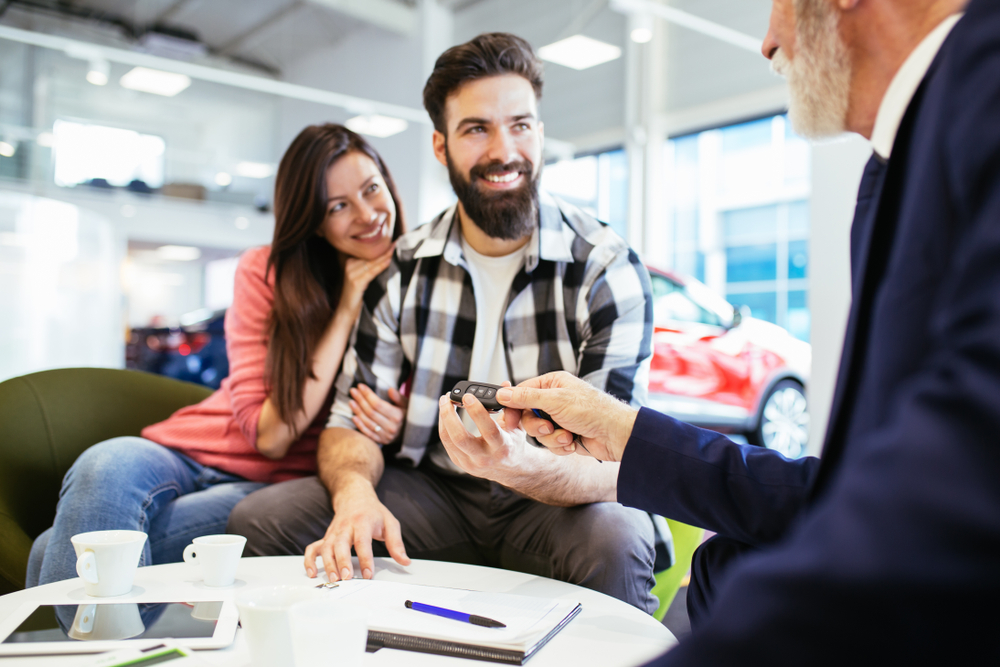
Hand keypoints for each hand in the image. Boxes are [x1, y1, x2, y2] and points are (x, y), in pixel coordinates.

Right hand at [302, 481, 409, 580]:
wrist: (355, 496)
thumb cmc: (373, 512)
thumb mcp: (390, 523)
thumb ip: (396, 544)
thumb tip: (405, 561)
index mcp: (363, 522)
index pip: (363, 542)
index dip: (365, 559)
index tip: (368, 574)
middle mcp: (345, 527)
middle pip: (341, 544)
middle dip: (342, 562)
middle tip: (347, 578)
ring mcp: (334, 532)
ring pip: (326, 548)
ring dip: (328, 564)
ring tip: (334, 579)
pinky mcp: (326, 537)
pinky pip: (313, 548)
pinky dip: (310, 560)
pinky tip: (313, 573)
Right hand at [339, 244, 394, 312]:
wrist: (346, 311)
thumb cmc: (357, 296)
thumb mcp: (362, 279)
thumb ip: (369, 268)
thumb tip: (385, 258)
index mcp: (350, 263)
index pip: (368, 253)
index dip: (380, 248)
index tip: (392, 242)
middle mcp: (349, 266)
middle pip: (370, 256)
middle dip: (384, 250)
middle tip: (396, 243)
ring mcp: (351, 274)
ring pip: (372, 262)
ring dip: (385, 256)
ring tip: (395, 249)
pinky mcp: (355, 282)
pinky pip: (371, 272)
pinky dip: (381, 266)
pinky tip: (388, 261)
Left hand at [350, 384, 406, 444]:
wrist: (411, 433)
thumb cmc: (407, 415)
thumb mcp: (407, 404)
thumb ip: (398, 397)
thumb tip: (390, 389)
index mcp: (398, 416)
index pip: (378, 404)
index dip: (368, 394)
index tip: (360, 386)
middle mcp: (391, 427)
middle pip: (371, 412)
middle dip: (360, 400)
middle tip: (353, 391)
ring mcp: (386, 436)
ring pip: (368, 422)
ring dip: (357, 411)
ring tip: (351, 401)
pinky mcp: (381, 441)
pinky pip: (368, 433)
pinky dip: (360, 425)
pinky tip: (353, 416)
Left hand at [436, 382, 536, 483]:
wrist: (512, 469)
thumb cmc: (513, 444)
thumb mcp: (518, 426)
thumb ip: (511, 406)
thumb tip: (504, 385)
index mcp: (502, 447)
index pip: (488, 430)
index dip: (476, 412)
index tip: (468, 396)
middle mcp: (485, 457)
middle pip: (460, 438)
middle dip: (449, 415)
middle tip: (447, 398)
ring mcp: (471, 463)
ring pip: (449, 440)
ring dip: (443, 418)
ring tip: (444, 402)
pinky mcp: (461, 463)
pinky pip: (447, 443)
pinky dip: (444, 426)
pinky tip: (445, 414)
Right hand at [496, 371, 637, 461]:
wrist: (615, 435)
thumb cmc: (593, 411)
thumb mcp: (555, 400)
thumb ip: (525, 397)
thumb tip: (503, 393)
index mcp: (553, 384)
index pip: (522, 392)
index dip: (514, 407)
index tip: (509, 420)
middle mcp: (555, 399)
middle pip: (527, 415)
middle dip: (537, 426)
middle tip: (548, 427)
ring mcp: (560, 418)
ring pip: (538, 431)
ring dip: (551, 437)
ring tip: (566, 435)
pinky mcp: (565, 434)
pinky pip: (550, 443)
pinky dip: (560, 445)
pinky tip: (573, 441)